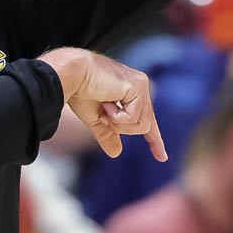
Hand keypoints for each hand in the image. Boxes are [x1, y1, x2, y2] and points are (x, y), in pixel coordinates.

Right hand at [38, 48, 166, 160]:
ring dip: (118, 123)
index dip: (154, 140)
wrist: (71, 75)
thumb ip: (108, 134)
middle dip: (121, 128)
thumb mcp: (96, 119)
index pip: (147, 119)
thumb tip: (116, 153)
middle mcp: (140, 86)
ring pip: (141, 124)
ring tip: (104, 107)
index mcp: (132, 92)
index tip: (162, 157)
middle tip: (103, 115)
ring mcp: (141, 85)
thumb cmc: (79, 91)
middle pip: (144, 126)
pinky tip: (106, 101)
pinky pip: (133, 117)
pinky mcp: (138, 85)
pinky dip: (117, 116)